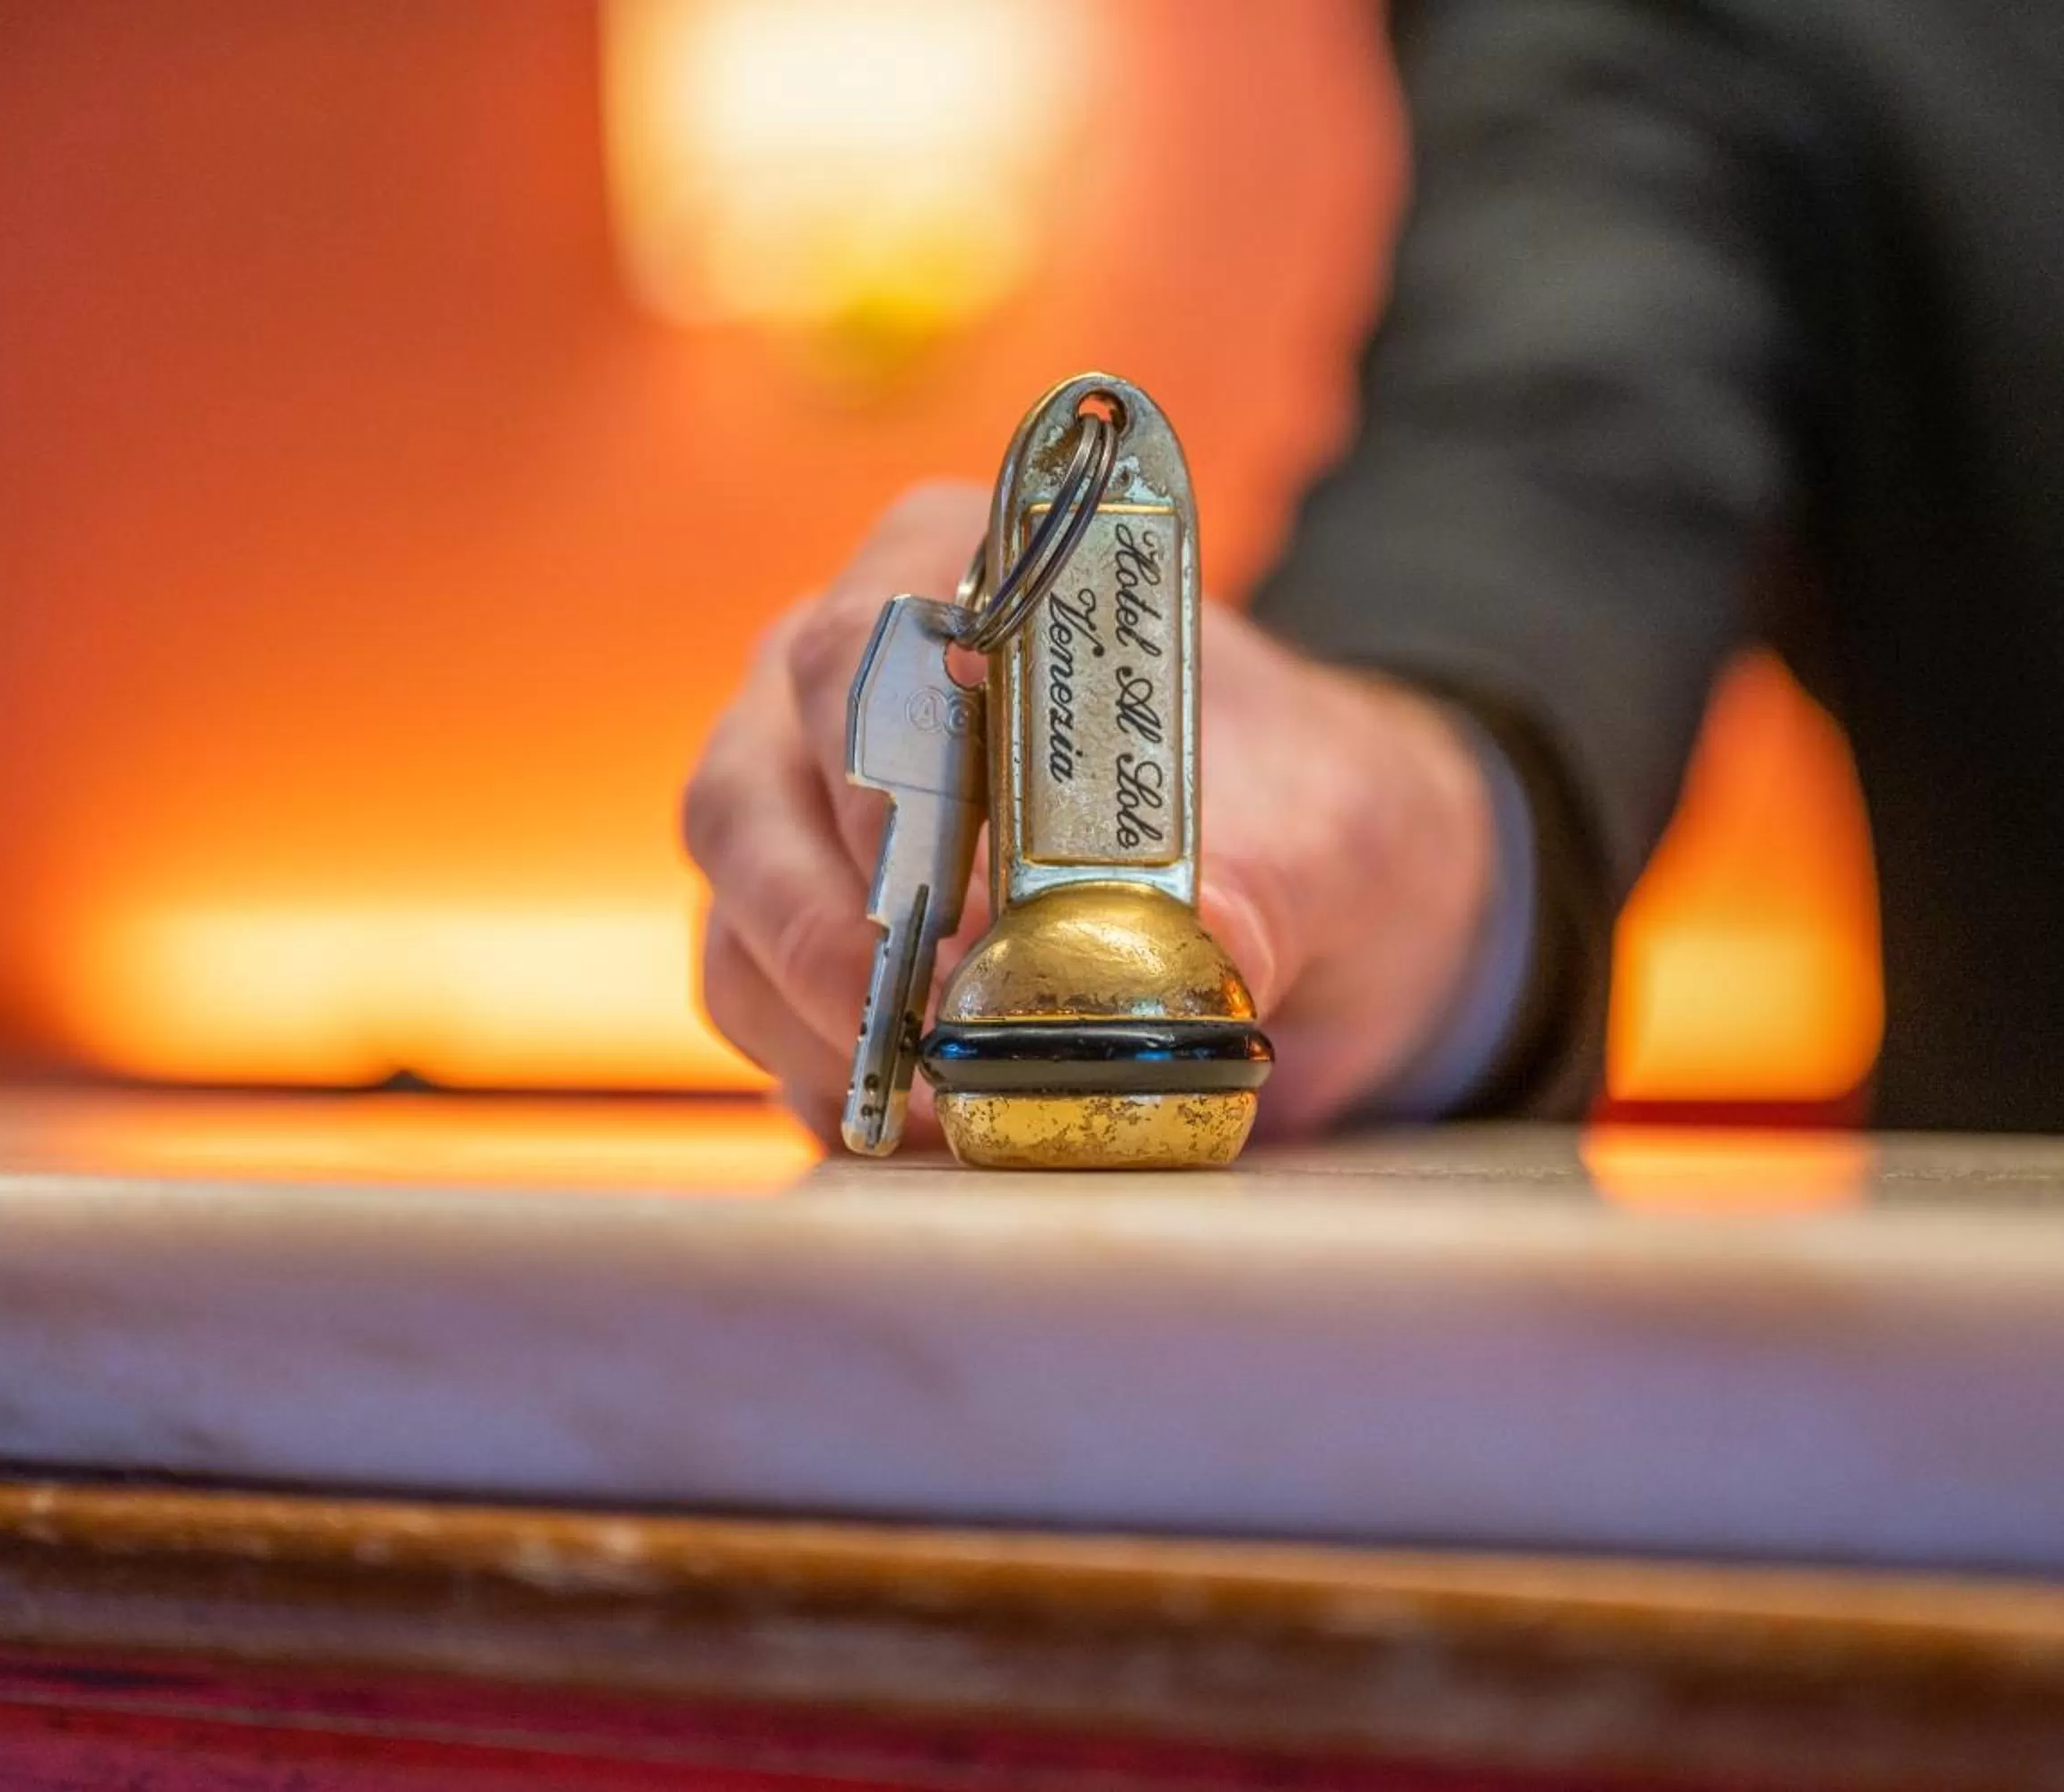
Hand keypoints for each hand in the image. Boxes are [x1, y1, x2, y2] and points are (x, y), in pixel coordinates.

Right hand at [684, 481, 1503, 1145]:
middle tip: (914, 1034)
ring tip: (927, 1105)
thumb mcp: (1329, 840)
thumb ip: (1255, 885)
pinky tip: (918, 1126)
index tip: (947, 905)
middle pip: (749, 791)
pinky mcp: (800, 937)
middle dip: (820, 929)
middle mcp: (838, 678)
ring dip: (815, 1024)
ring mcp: (800, 807)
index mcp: (958, 577)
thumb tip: (1173, 964)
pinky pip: (759, 1010)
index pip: (860, 649)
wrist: (1323, 899)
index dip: (882, 780)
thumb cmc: (1311, 818)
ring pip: (734, 915)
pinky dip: (825, 1077)